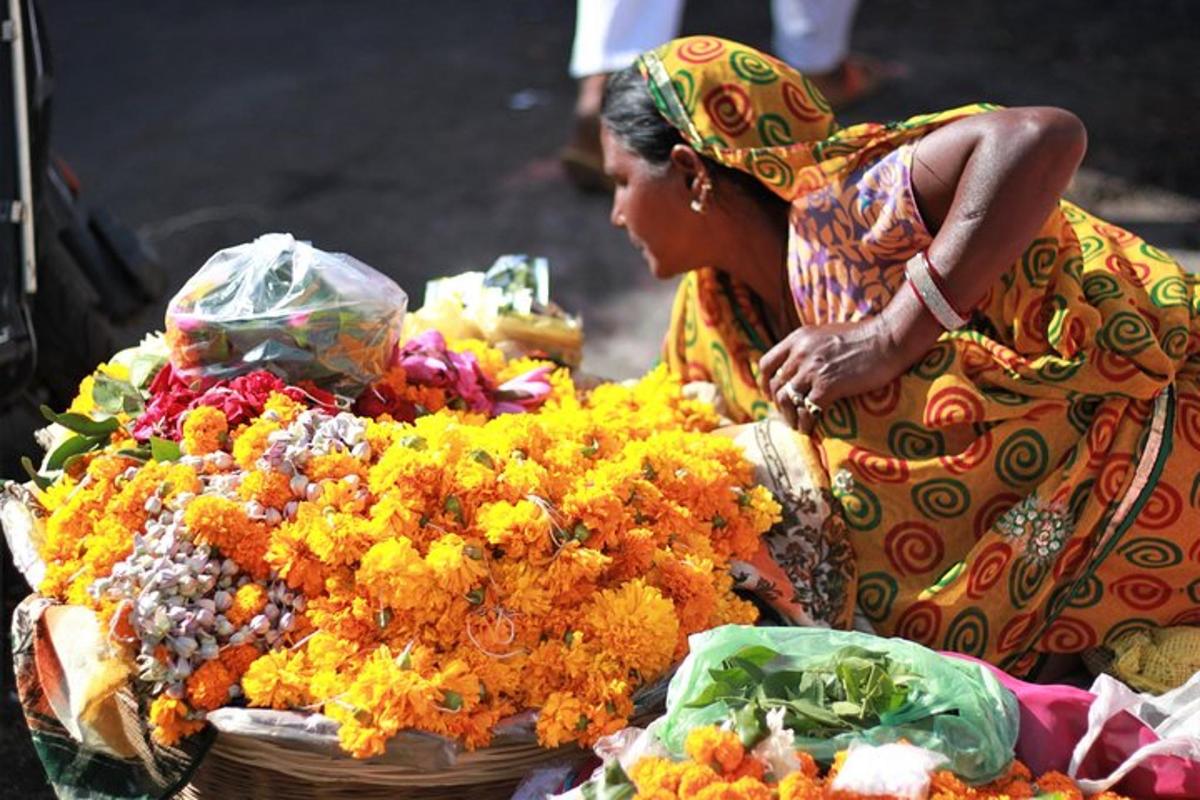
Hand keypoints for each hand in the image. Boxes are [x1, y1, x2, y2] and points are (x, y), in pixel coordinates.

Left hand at [758, 316, 907, 432]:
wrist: (888, 339)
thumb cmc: (865, 338)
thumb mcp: (827, 335)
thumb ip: (810, 348)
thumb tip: (802, 366)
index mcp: (798, 339)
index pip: (766, 363)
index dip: (765, 383)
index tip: (771, 395)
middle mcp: (800, 353)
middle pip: (775, 385)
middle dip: (779, 405)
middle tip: (789, 416)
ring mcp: (813, 369)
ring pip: (787, 400)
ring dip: (790, 417)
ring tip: (798, 425)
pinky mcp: (828, 385)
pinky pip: (807, 410)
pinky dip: (806, 424)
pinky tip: (811, 429)